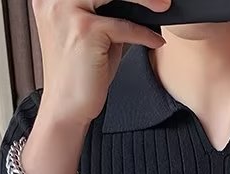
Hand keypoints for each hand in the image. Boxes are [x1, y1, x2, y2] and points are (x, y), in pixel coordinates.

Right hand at [32, 0, 170, 128]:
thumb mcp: (90, 34)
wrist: (67, 107)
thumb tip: (136, 2)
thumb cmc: (79, 74)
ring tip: (163, 6)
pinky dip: (144, 35)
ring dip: (144, 0)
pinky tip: (156, 41)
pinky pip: (124, 27)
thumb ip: (105, 13)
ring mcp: (67, 12)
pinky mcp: (85, 30)